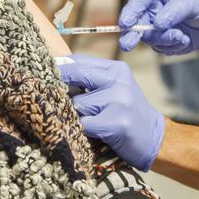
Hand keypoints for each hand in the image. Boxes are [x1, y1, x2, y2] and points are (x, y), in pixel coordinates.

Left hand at [58, 54, 164, 171]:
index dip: (59, 66)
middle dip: (60, 85)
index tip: (44, 71)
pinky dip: (84, 130)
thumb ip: (90, 79)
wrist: (154, 138)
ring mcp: (119, 101)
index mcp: (117, 69)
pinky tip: (95, 133)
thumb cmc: (127, 113)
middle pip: (75, 74)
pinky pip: (84, 124)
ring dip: (77, 115)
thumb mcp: (115, 88)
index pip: (80, 60)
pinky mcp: (116, 122)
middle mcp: (119, 81)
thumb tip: (55, 72)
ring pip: (77, 104)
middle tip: (50, 93)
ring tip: (92, 121)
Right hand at [119, 0, 198, 54]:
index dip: (130, 12)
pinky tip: (185, 39)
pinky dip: (172, 47)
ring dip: (165, 41)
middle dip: (134, 35)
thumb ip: (174, 11)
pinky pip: (160, 47)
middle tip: (128, 45)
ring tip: (181, 37)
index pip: (137, 1)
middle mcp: (149, 7)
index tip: (126, 24)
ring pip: (149, 38)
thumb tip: (158, 24)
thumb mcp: (191, 1)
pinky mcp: (161, 39)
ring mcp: (153, 25)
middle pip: (135, 23)